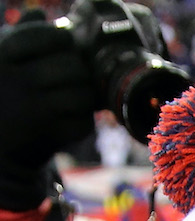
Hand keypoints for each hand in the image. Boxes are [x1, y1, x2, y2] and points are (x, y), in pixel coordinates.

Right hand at [0, 13, 93, 208]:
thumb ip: (18, 34)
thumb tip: (40, 12)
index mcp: (2, 54)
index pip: (50, 36)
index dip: (64, 41)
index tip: (63, 48)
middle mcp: (17, 78)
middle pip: (73, 67)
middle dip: (80, 72)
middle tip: (75, 78)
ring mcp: (32, 107)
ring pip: (82, 95)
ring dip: (85, 98)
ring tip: (76, 99)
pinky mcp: (45, 133)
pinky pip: (82, 123)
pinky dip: (82, 122)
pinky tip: (70, 119)